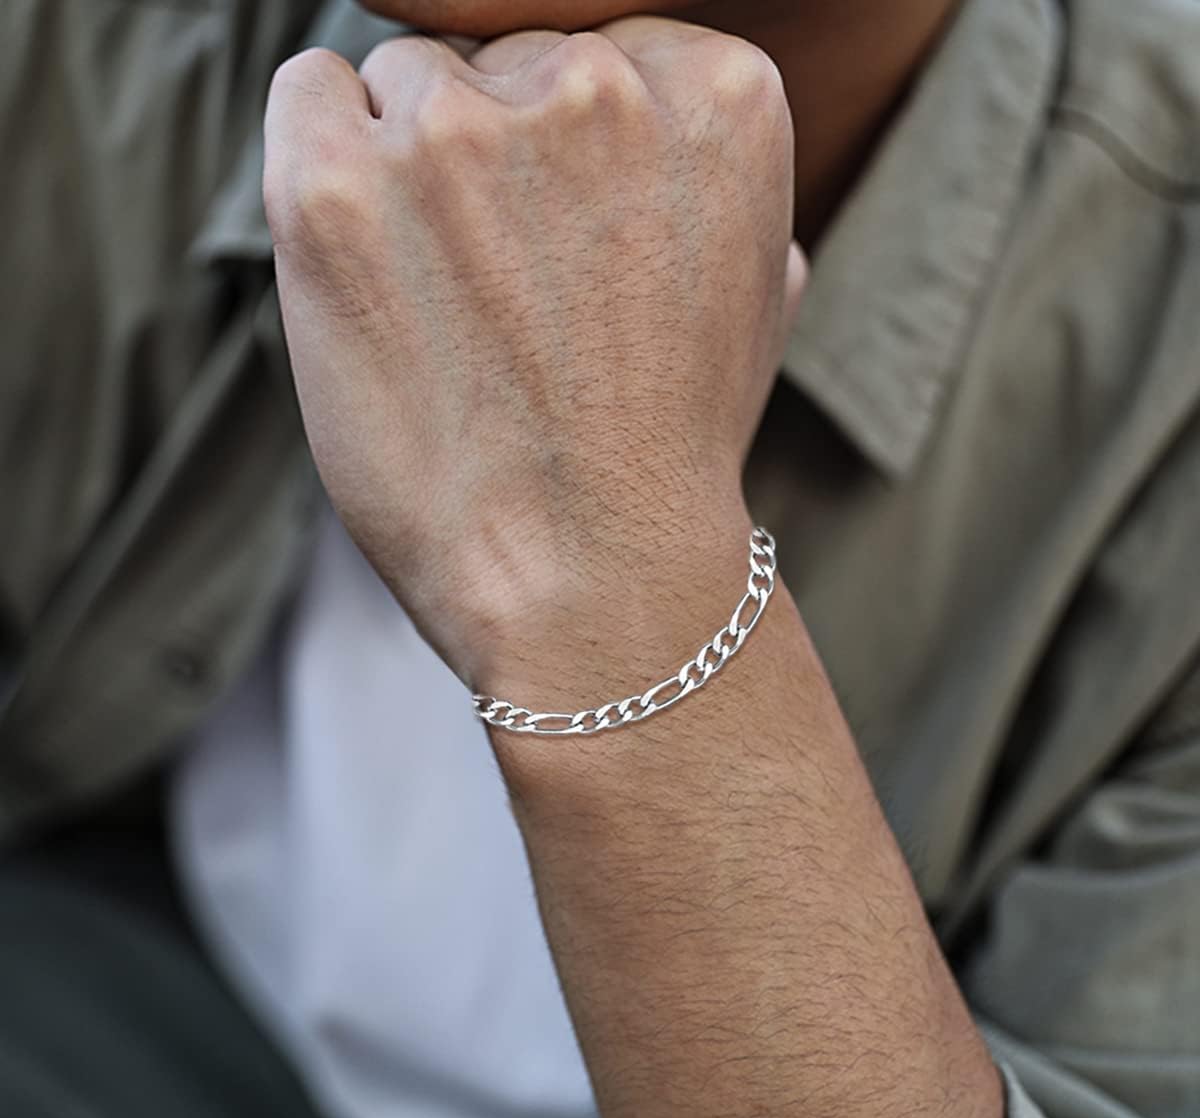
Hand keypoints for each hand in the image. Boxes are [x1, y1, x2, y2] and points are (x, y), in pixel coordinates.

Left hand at [264, 22, 804, 690]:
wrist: (594, 575)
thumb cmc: (670, 456)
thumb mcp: (755, 302)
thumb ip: (714, 189)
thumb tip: (666, 149)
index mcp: (717, 95)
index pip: (603, 49)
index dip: (572, 153)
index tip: (567, 235)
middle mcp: (593, 84)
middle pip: (501, 62)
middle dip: (495, 159)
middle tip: (505, 288)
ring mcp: (460, 130)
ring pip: (406, 83)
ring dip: (412, 172)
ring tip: (447, 306)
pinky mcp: (338, 186)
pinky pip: (311, 95)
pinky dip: (325, 161)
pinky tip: (367, 265)